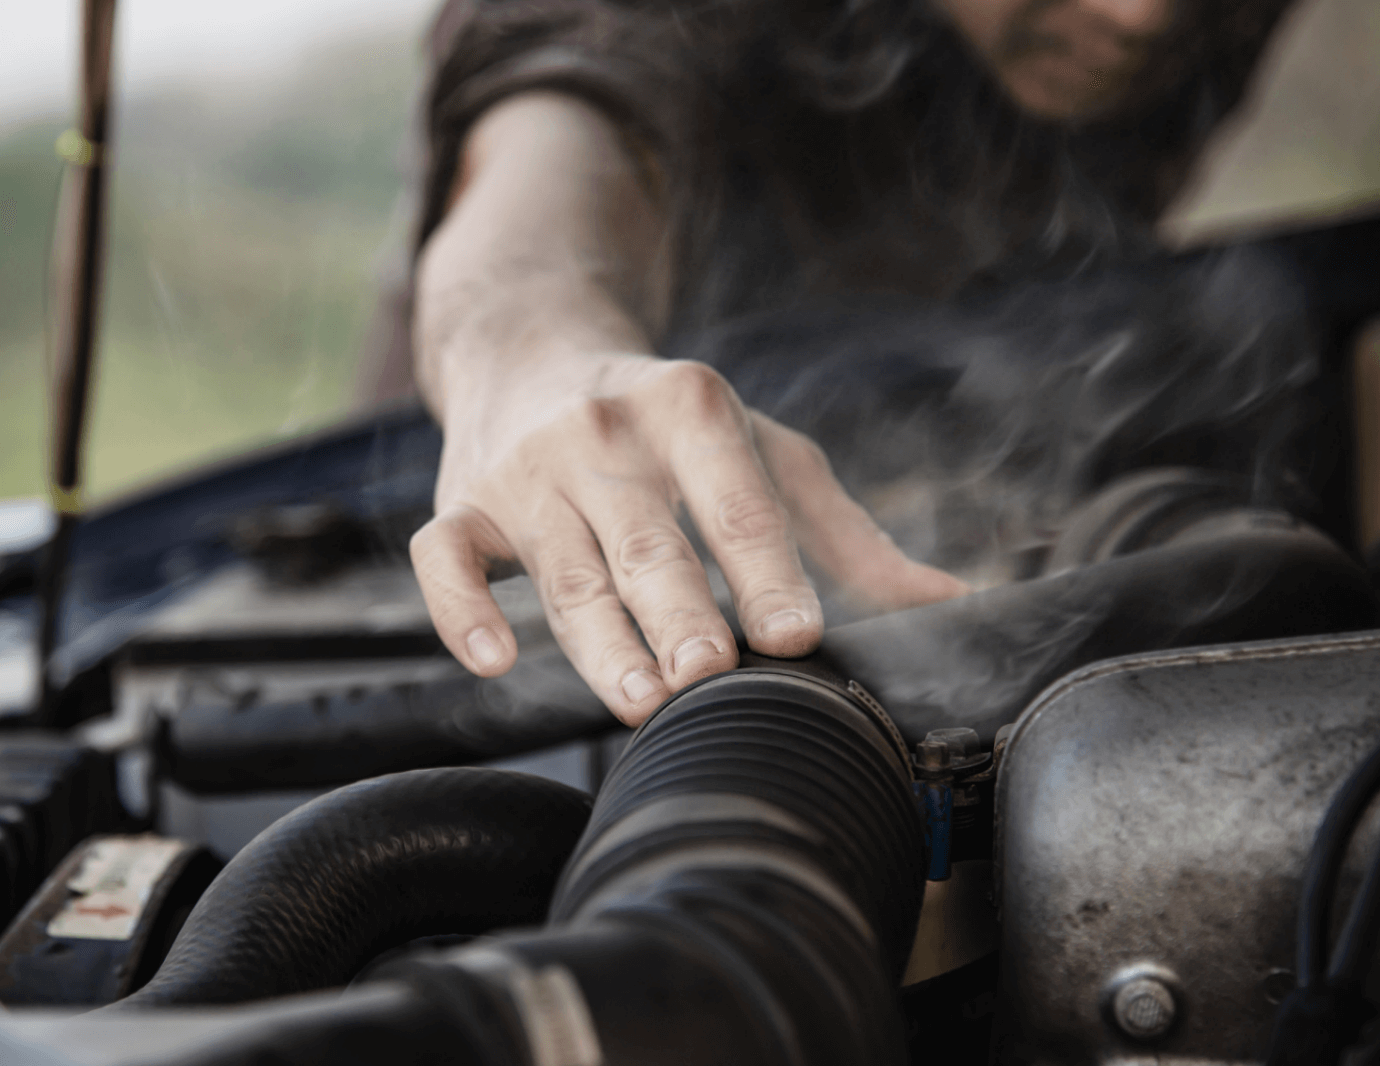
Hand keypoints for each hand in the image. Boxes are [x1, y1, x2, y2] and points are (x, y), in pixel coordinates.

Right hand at [410, 353, 968, 725]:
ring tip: (640, 700)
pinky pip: (443, 559)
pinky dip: (461, 610)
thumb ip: (845, 534)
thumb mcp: (765, 451)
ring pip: (562, 566)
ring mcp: (526, 469)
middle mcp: (603, 431)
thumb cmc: (670, 424)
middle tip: (709, 674)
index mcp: (691, 407)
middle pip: (646, 539)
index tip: (797, 634)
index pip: (735, 498)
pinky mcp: (462, 502)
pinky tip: (494, 660)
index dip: (766, 566)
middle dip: (678, 609)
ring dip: (599, 638)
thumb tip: (950, 604)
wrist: (531, 351)